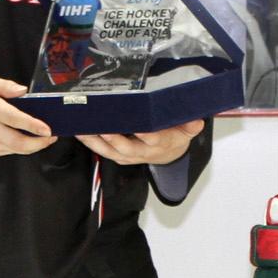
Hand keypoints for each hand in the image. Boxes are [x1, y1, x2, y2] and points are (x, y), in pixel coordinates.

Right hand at [0, 76, 56, 155]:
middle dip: (39, 143)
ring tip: (45, 137)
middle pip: (18, 142)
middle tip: (52, 136)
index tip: (48, 128)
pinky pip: (10, 151)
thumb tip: (24, 91)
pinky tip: (29, 139)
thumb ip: (5, 85)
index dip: (32, 125)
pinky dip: (23, 147)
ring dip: (34, 146)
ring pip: (16, 149)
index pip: (13, 119)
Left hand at [77, 119, 204, 166]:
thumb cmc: (175, 137)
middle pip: (126, 148)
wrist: (170, 154)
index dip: (145, 135)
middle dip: (113, 139)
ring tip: (82, 130)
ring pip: (110, 152)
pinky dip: (91, 143)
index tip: (138, 127)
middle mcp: (142, 152)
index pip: (152, 140)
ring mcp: (129, 156)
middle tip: (101, 128)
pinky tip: (81, 133)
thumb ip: (191, 125)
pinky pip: (103, 151)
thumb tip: (196, 120)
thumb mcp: (188, 130)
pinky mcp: (119, 156)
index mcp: (160, 144)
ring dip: (95, 142)